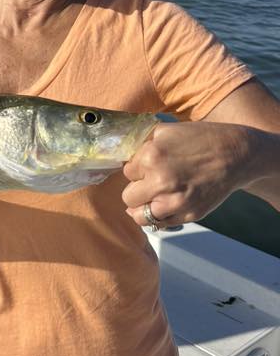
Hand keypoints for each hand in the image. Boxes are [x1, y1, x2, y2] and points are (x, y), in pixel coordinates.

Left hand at [122, 121, 249, 227]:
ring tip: (151, 198)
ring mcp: (174, 202)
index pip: (126, 171)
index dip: (136, 169)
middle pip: (128, 195)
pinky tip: (162, 206)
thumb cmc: (200, 140)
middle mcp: (160, 181)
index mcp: (150, 156)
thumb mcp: (165, 131)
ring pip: (138, 215)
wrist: (235, 155)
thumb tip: (120, 154)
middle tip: (151, 181)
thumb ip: (141, 143)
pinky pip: (158, 224)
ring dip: (142, 207)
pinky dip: (156, 217)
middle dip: (138, 187)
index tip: (147, 166)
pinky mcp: (187, 215)